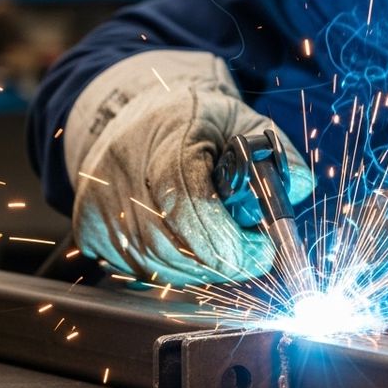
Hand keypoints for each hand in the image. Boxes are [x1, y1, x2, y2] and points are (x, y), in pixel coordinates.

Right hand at [65, 51, 311, 286]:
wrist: (134, 114)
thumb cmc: (194, 120)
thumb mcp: (245, 122)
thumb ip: (279, 156)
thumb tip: (300, 188)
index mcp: (165, 137)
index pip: (191, 205)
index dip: (233, 240)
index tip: (264, 248)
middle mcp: (123, 172)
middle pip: (178, 246)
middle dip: (226, 258)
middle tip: (250, 250)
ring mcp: (99, 205)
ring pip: (161, 267)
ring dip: (202, 268)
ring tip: (221, 242)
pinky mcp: (88, 231)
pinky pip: (140, 272)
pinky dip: (173, 269)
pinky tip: (187, 243)